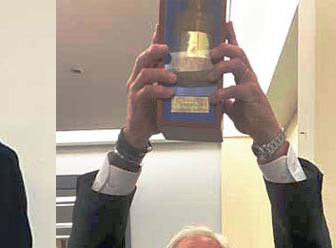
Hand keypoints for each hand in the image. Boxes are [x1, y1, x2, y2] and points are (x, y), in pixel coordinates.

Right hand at [122, 24, 174, 148]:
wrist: (141, 132)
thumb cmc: (156, 112)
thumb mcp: (168, 95)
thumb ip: (177, 84)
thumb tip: (199, 77)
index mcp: (147, 74)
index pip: (150, 54)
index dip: (155, 40)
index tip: (162, 28)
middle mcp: (138, 78)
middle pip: (143, 58)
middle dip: (154, 50)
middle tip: (167, 49)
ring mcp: (135, 89)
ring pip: (144, 73)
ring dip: (160, 73)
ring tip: (174, 77)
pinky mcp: (136, 101)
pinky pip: (145, 91)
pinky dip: (158, 90)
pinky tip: (169, 92)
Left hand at [209, 22, 281, 143]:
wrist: (263, 131)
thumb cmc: (249, 116)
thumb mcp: (230, 103)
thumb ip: (221, 96)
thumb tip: (208, 95)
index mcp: (243, 74)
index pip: (237, 51)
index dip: (232, 36)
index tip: (226, 23)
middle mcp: (248, 75)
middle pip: (238, 51)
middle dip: (222, 48)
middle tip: (210, 55)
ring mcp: (251, 83)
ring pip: (238, 64)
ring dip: (221, 67)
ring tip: (210, 76)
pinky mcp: (252, 95)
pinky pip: (237, 88)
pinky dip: (223, 92)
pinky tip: (214, 99)